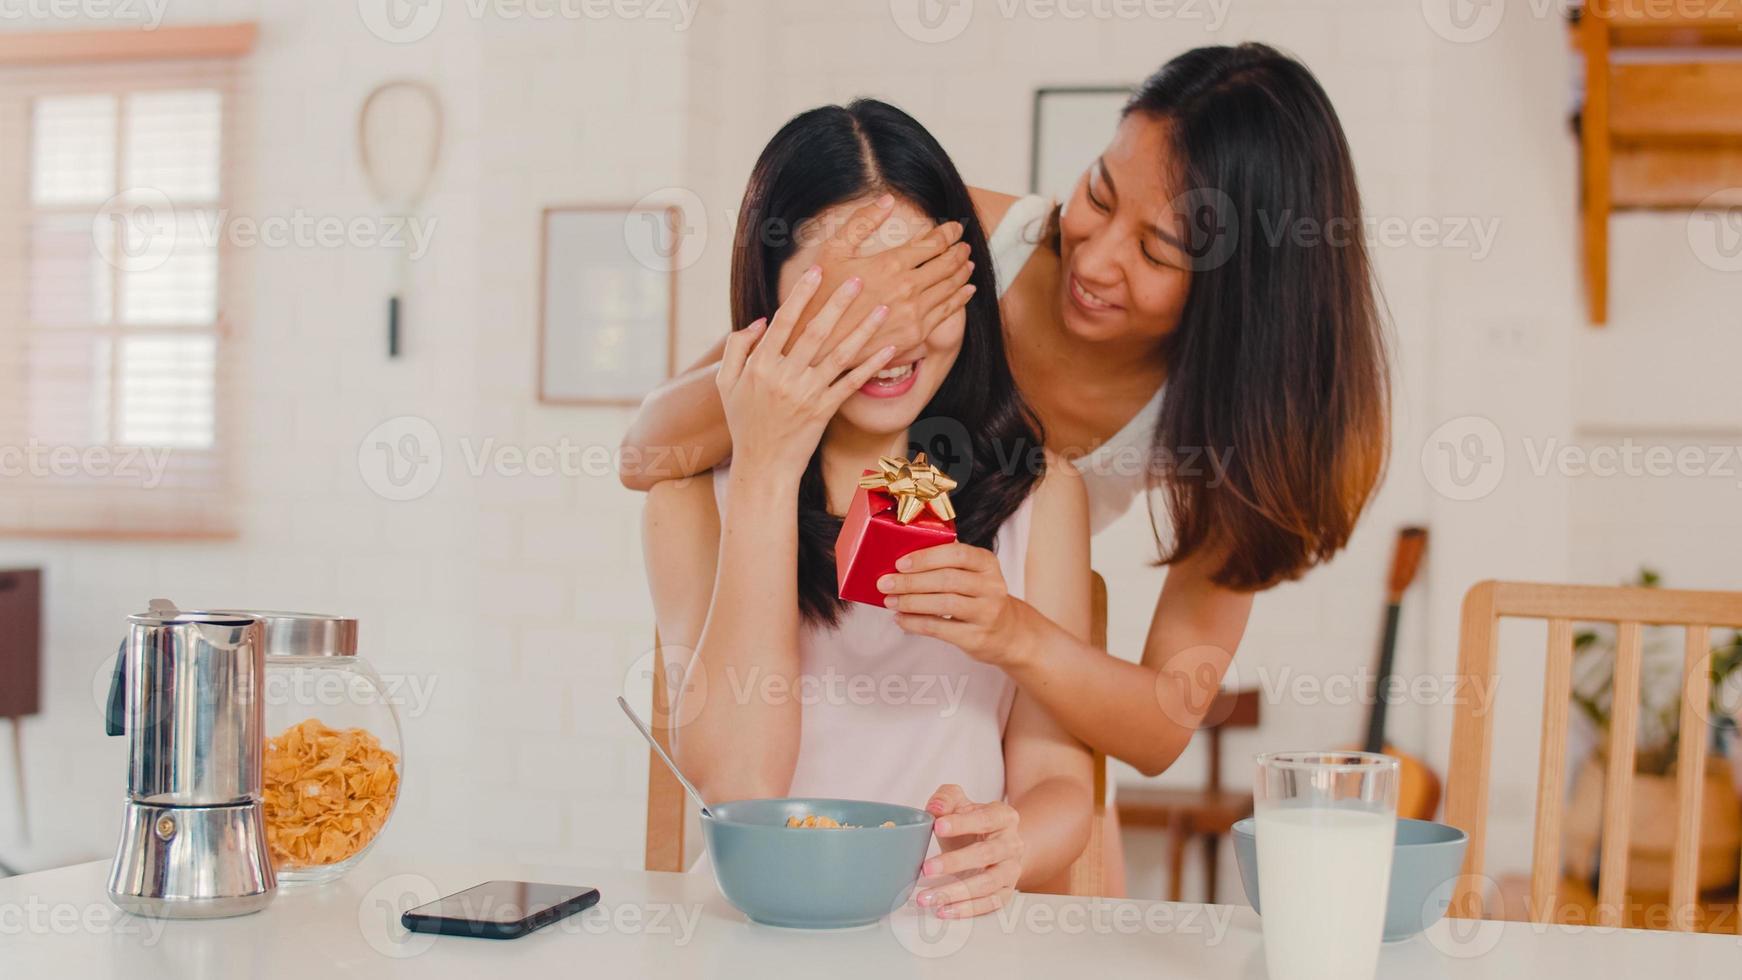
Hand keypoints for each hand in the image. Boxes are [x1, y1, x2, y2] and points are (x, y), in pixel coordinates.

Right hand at [716, 266, 896, 475]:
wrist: (763, 465)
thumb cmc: (744, 422)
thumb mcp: (726, 383)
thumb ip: (737, 347)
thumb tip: (762, 320)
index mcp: (759, 365)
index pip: (784, 321)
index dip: (801, 294)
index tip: (817, 270)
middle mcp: (784, 377)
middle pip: (815, 331)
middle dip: (838, 302)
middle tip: (858, 278)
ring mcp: (806, 394)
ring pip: (839, 354)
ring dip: (863, 329)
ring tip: (883, 307)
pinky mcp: (824, 411)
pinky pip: (851, 383)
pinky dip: (871, 365)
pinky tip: (890, 348)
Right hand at [800, 195, 976, 359]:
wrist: (819, 344)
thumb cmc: (822, 295)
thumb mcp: (833, 251)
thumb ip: (861, 223)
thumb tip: (887, 201)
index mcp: (890, 263)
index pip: (932, 244)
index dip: (948, 233)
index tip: (955, 228)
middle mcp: (908, 287)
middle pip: (947, 264)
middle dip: (959, 251)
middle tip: (964, 246)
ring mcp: (914, 313)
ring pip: (951, 287)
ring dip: (963, 273)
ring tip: (968, 264)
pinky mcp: (916, 334)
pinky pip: (947, 312)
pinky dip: (961, 298)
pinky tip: (966, 290)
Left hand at [879, 542, 1030, 666]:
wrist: (1007, 633)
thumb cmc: (978, 597)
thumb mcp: (973, 574)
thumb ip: (946, 564)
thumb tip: (901, 563)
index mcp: (987, 563)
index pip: (957, 554)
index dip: (926, 558)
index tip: (900, 563)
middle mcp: (992, 587)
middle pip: (947, 580)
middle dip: (911, 581)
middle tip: (884, 583)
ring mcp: (987, 613)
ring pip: (944, 604)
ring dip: (911, 602)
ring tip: (890, 601)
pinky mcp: (977, 637)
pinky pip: (940, 628)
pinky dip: (915, 623)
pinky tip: (901, 619)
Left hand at [916, 783, 1022, 917]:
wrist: (994, 843)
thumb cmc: (972, 822)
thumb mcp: (959, 803)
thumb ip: (946, 798)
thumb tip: (935, 808)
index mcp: (1004, 817)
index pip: (985, 819)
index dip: (961, 823)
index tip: (937, 826)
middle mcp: (1013, 844)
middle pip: (986, 854)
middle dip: (954, 862)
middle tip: (925, 868)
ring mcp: (1012, 870)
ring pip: (988, 884)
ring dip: (956, 892)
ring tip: (928, 897)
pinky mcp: (1006, 892)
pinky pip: (989, 904)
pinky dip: (966, 909)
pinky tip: (943, 910)